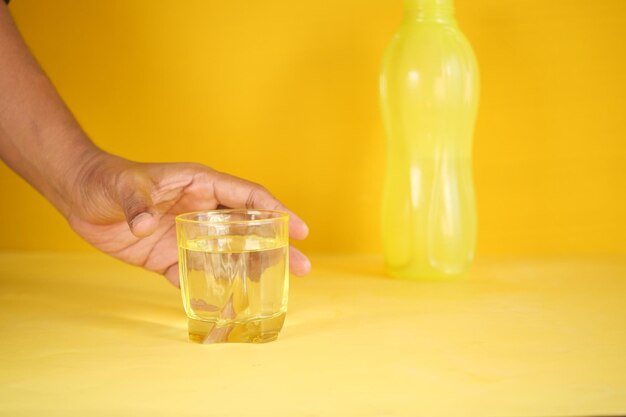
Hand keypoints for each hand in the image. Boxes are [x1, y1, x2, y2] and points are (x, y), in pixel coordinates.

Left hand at [66, 153, 309, 285]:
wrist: (80, 196)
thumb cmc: (107, 179)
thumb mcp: (125, 186)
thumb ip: (138, 204)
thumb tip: (145, 227)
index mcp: (202, 185)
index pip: (248, 197)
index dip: (277, 211)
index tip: (300, 229)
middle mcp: (202, 211)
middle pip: (248, 230)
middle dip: (276, 248)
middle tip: (303, 268)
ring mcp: (188, 236)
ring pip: (228, 255)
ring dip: (251, 272)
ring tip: (275, 290)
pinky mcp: (169, 257)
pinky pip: (195, 276)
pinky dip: (210, 291)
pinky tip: (227, 307)